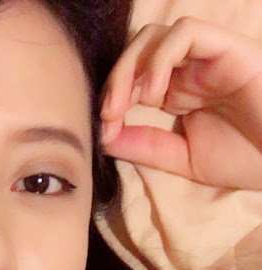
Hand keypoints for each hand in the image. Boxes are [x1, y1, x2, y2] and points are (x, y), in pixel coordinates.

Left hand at [101, 17, 261, 189]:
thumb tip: (102, 137)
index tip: (102, 129)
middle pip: (136, 52)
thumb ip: (145, 146)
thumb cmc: (246, 159)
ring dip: (130, 67)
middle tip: (106, 114)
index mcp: (177, 93)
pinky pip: (187, 33)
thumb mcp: (183, 158)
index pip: (131, 79)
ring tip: (125, 104)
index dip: (110, 99)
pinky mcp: (229, 48)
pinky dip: (161, 57)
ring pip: (154, 36)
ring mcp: (207, 58)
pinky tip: (155, 91)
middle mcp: (188, 71)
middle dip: (113, 81)